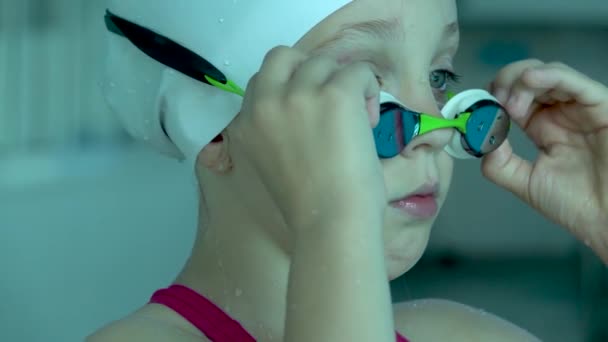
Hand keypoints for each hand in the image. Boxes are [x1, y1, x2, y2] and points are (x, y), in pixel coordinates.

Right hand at [228, 46, 386, 229]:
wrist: (329, 222)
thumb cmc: (306, 207)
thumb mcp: (267, 166)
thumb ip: (269, 134)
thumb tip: (299, 115)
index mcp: (245, 124)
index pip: (262, 81)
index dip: (291, 90)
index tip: (312, 113)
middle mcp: (266, 103)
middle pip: (284, 57)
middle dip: (309, 74)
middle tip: (331, 104)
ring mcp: (299, 95)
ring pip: (324, 63)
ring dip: (342, 85)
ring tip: (356, 120)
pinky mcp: (335, 94)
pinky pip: (357, 70)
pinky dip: (368, 89)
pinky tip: (370, 120)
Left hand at [482, 60, 607, 262]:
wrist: (607, 220)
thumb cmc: (575, 203)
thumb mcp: (525, 183)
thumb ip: (499, 165)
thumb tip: (482, 139)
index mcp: (543, 127)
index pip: (515, 98)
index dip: (496, 96)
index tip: (480, 106)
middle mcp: (561, 113)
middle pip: (530, 79)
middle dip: (506, 82)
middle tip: (494, 101)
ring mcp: (580, 108)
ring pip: (550, 74)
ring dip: (523, 81)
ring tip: (510, 102)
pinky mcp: (601, 107)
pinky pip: (576, 83)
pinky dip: (551, 75)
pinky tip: (530, 79)